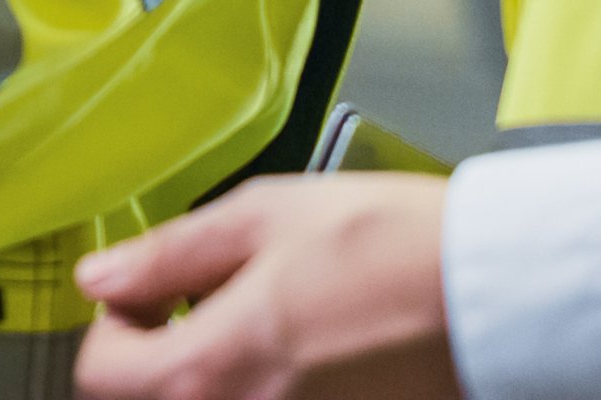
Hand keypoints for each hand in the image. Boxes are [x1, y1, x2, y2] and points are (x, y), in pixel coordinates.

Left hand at [73, 174, 462, 399]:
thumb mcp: (263, 218)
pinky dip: (264, 388)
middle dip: (158, 357)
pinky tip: (301, 350)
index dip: (112, 326)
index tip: (145, 294)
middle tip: (194, 308)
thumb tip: (101, 276)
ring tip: (259, 325)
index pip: (101, 374)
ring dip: (211, 374)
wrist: (499, 293)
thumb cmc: (395, 246)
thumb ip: (168, 254)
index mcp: (212, 367)